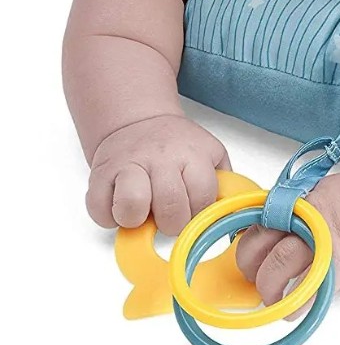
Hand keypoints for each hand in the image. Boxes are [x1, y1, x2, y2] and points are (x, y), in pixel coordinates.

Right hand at [86, 114, 230, 234]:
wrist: (138, 121)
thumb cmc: (177, 145)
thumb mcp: (211, 154)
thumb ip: (224, 182)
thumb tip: (236, 216)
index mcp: (193, 154)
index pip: (203, 197)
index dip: (198, 213)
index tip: (192, 211)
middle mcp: (161, 157)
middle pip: (170, 206)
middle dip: (171, 223)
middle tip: (168, 216)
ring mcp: (128, 164)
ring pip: (131, 206)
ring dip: (136, 219)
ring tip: (142, 213)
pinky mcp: (99, 175)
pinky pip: (99, 210)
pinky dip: (109, 217)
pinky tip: (120, 206)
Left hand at [234, 173, 339, 318]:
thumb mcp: (324, 194)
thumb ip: (299, 208)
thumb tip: (277, 225)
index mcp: (298, 205)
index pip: (256, 223)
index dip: (251, 244)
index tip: (254, 258)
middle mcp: (303, 222)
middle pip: (257, 247)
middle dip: (253, 268)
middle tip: (261, 279)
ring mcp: (318, 244)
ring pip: (275, 268)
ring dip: (270, 289)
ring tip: (278, 299)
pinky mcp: (336, 267)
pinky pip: (306, 290)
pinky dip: (296, 305)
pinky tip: (295, 310)